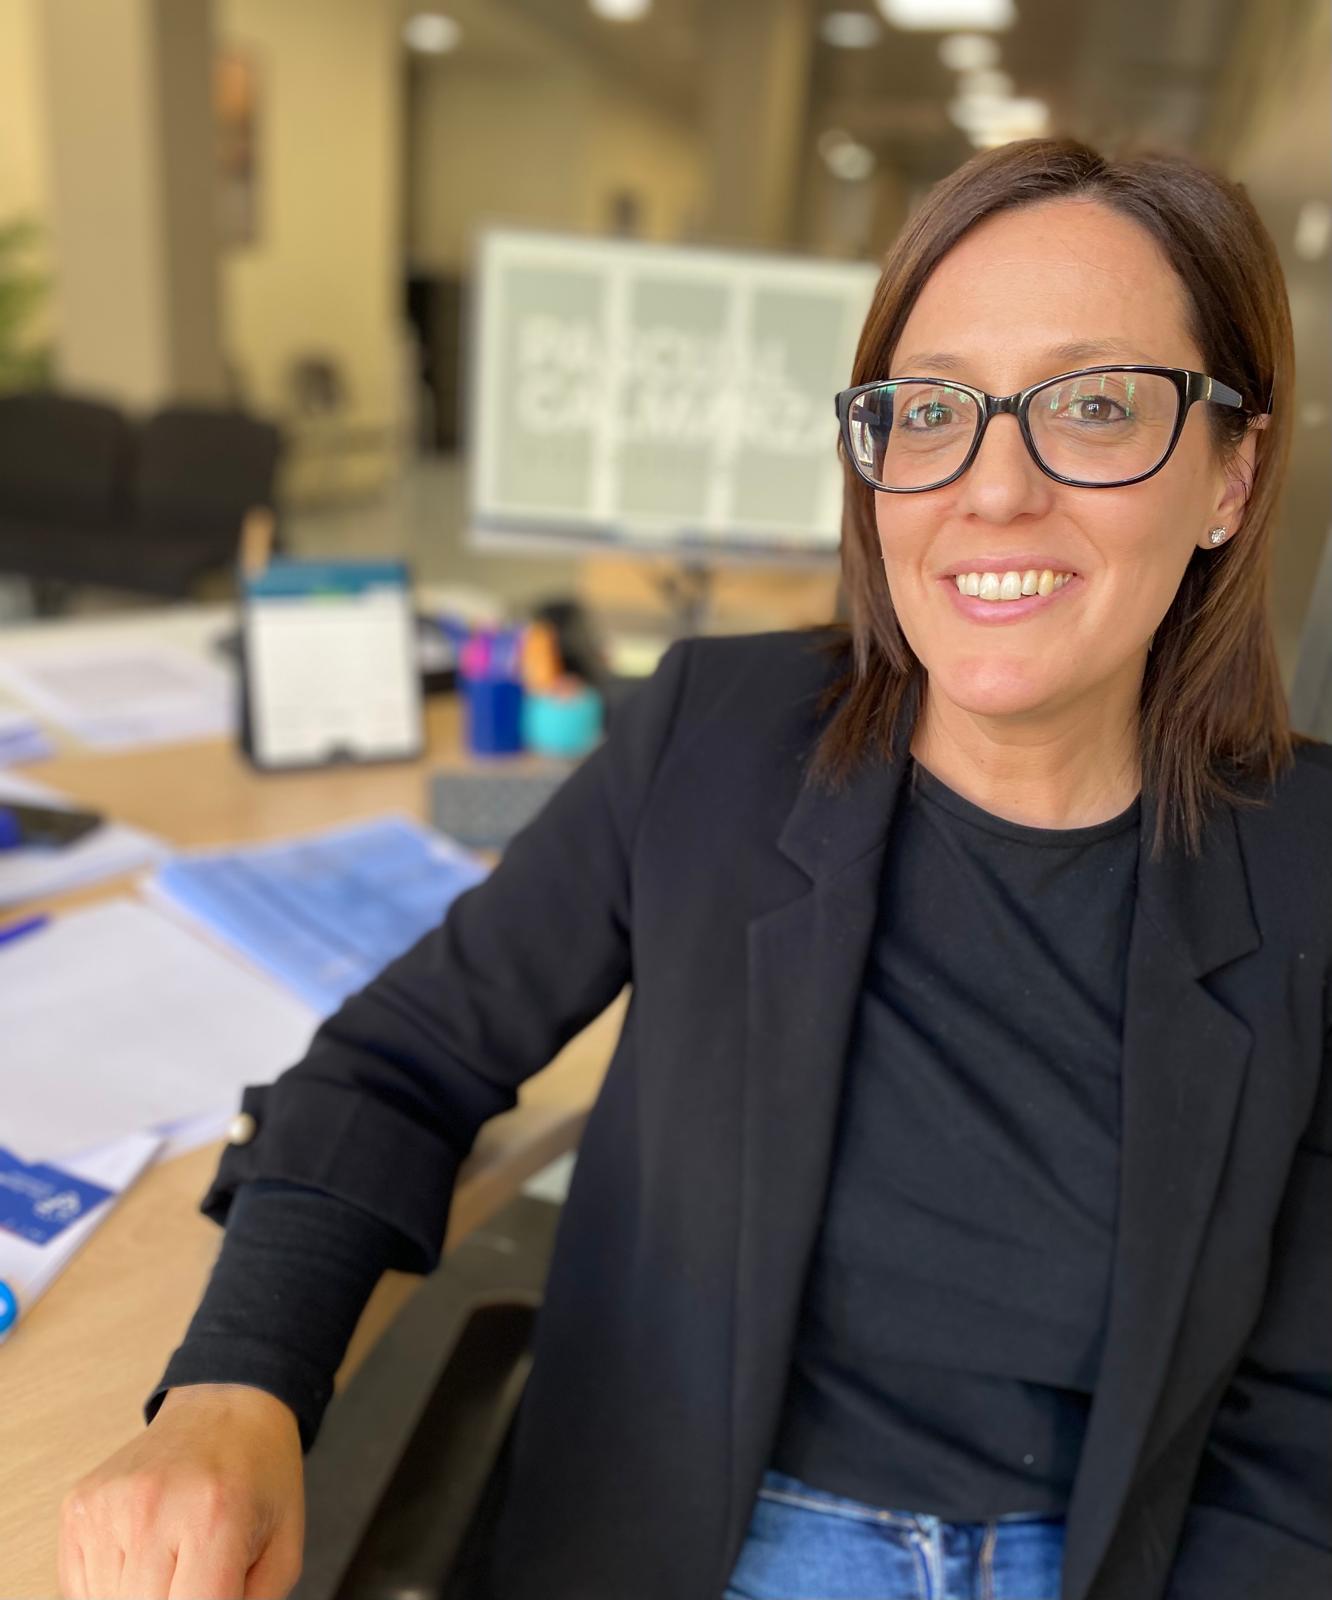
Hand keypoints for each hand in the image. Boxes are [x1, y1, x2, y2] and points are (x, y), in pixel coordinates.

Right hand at [57, 1383, 303, 1598]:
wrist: (226, 1406)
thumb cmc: (258, 1477)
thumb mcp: (282, 1550)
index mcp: (215, 1518)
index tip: (210, 1595)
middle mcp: (154, 1508)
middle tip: (195, 1580)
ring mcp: (108, 1506)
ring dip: (140, 1599)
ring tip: (173, 1569)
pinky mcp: (79, 1507)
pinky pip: (80, 1587)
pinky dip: (109, 1590)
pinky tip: (143, 1561)